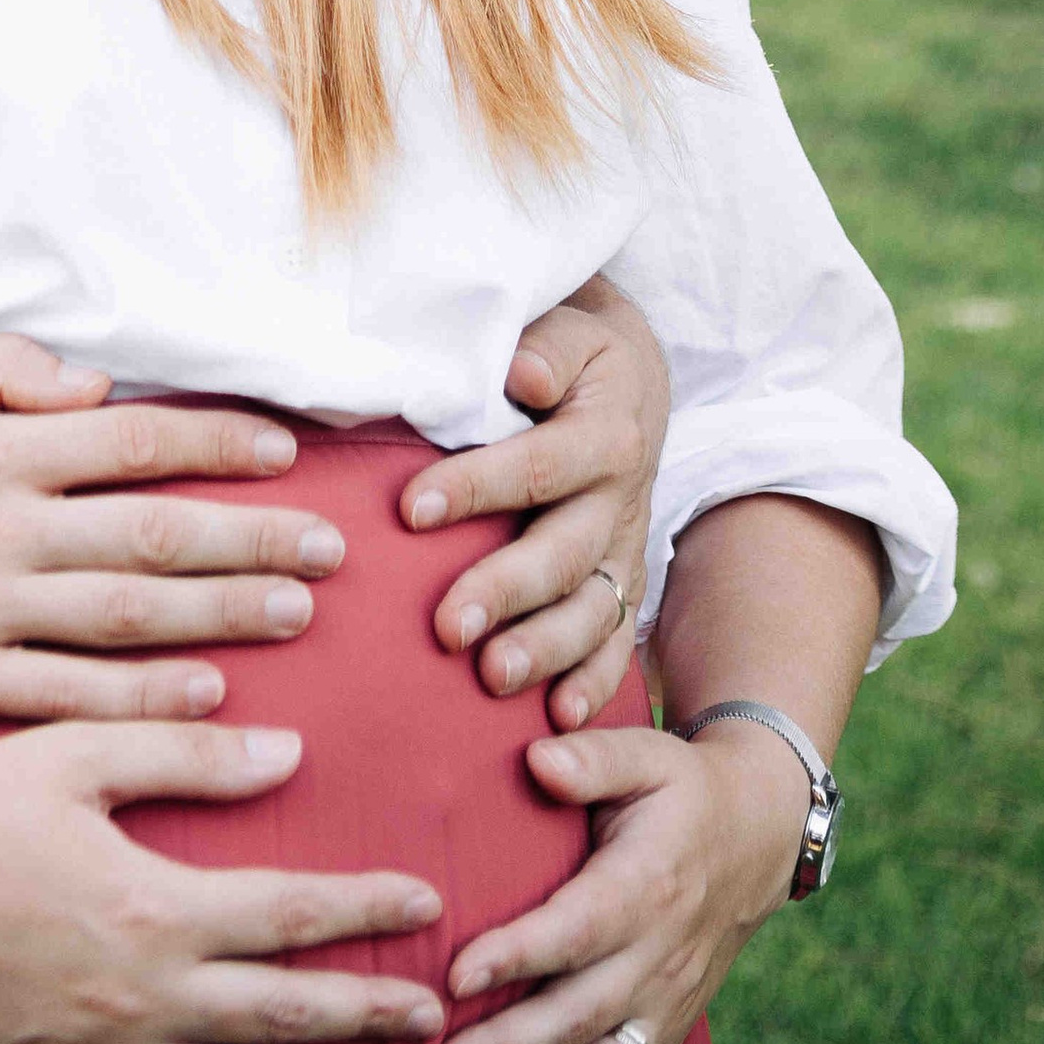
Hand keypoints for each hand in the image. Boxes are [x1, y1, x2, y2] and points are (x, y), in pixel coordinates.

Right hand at [0, 335, 344, 722]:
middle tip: (331, 548)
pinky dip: (144, 696)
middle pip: (152, 534)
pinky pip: (69, 694)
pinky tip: (209, 696)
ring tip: (298, 611)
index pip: (133, 441)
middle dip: (252, 538)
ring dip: (223, 614)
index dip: (217, 446)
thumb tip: (96, 384)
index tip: (287, 453)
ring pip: (127, 616)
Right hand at [0, 717, 445, 1043]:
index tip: (428, 902)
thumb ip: (184, 753)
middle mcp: (139, 1001)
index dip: (369, 910)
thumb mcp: (73, 753)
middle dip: (369, 1016)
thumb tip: (291, 756)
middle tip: (432, 1016)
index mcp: (155, 908)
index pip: (294, 917)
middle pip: (285, 1018)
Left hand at [399, 280, 668, 724]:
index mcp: (605, 432)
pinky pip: (616, 641)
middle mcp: (622, 499)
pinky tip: (557, 716)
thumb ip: (545, 346)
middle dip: (504, 592)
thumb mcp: (571, 326)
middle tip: (446, 628)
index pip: (536, 465)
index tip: (409, 509)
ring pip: (591, 610)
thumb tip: (523, 370)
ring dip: (544, 649)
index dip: (474, 487)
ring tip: (492, 678)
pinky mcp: (623, 583)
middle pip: (563, 554)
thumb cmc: (576, 349)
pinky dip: (593, 683)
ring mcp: (625, 550)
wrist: (634, 379)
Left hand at [426, 720, 808, 1043]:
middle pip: (579, 1019)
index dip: (517, 957)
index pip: (578, 931)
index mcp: (648, 887)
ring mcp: (667, 1007)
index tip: (453, 977)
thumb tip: (538, 760)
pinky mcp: (667, 1036)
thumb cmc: (680, 790)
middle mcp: (660, 959)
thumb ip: (592, 759)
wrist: (757, 840)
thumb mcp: (647, 756)